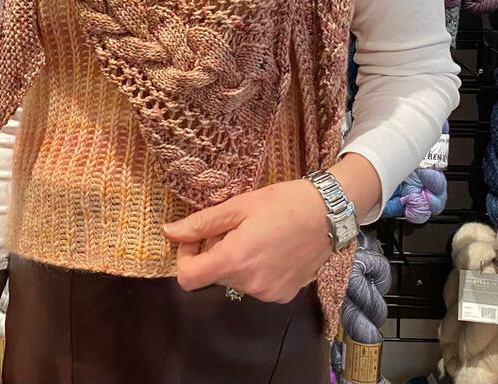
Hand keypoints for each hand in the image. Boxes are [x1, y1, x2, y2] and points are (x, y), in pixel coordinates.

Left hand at [163, 179, 331, 303]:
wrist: (329, 212)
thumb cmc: (284, 202)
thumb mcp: (239, 205)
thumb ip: (201, 223)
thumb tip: (168, 232)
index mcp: (235, 260)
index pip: (188, 278)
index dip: (185, 256)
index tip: (196, 236)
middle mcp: (249, 284)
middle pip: (213, 276)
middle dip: (215, 251)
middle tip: (234, 226)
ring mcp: (267, 294)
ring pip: (234, 280)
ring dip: (235, 260)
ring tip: (256, 234)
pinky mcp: (282, 296)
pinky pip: (255, 285)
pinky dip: (255, 269)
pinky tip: (271, 247)